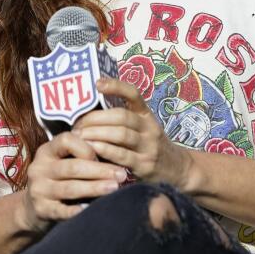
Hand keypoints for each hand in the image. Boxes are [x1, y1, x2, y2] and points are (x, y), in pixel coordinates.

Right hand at [20, 130, 127, 233]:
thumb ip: (81, 156)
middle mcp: (39, 168)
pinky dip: (76, 210)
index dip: (88, 148)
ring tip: (114, 188)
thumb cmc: (59, 181)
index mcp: (47, 151)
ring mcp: (38, 190)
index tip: (106, 155)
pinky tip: (90, 208)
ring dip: (95, 188)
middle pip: (72, 167)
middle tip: (122, 174)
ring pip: (70, 188)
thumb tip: (116, 154)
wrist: (33, 209)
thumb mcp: (63, 163)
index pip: (67, 140)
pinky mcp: (41, 210)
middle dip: (100, 170)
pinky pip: (61, 210)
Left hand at [73, 77, 191, 187]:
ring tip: (80, 136)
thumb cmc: (149, 146)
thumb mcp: (143, 128)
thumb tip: (88, 110)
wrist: (177, 169)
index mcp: (146, 115)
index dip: (116, 86)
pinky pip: (122, 155)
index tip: (97, 83)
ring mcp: (149, 146)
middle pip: (121, 116)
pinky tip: (92, 150)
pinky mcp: (145, 165)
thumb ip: (123, 120)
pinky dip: (105, 151)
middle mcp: (149, 128)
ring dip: (97, 134)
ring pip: (121, 134)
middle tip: (77, 124)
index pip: (133, 94)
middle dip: (95, 118)